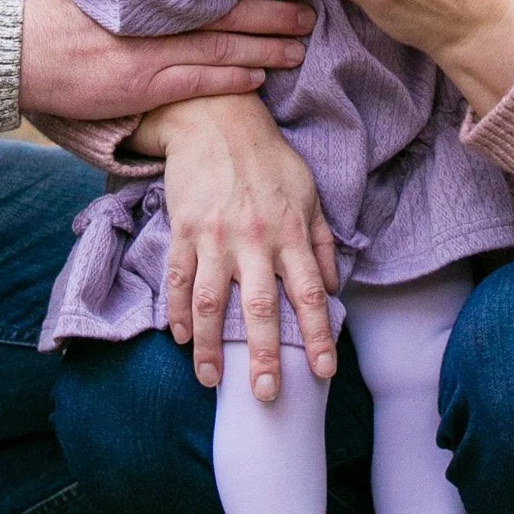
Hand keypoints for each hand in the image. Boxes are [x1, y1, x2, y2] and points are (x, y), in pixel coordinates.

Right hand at [18, 0, 313, 122]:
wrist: (16, 54)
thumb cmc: (52, 15)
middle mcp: (155, 18)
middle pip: (228, 11)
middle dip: (273, 10)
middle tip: (310, 7)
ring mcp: (150, 53)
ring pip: (223, 49)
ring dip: (266, 46)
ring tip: (300, 45)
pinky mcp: (142, 87)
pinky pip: (198, 84)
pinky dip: (232, 80)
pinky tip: (261, 77)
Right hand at [132, 95, 339, 399]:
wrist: (217, 118)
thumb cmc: (268, 158)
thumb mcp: (309, 192)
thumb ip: (322, 241)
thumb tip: (334, 287)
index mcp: (290, 232)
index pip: (309, 294)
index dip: (318, 336)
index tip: (323, 372)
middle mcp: (255, 239)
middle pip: (261, 308)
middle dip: (265, 356)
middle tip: (266, 395)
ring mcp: (215, 236)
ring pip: (213, 303)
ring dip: (212, 347)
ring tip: (212, 381)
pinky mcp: (184, 229)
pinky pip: (179, 279)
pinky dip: (180, 312)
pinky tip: (183, 338)